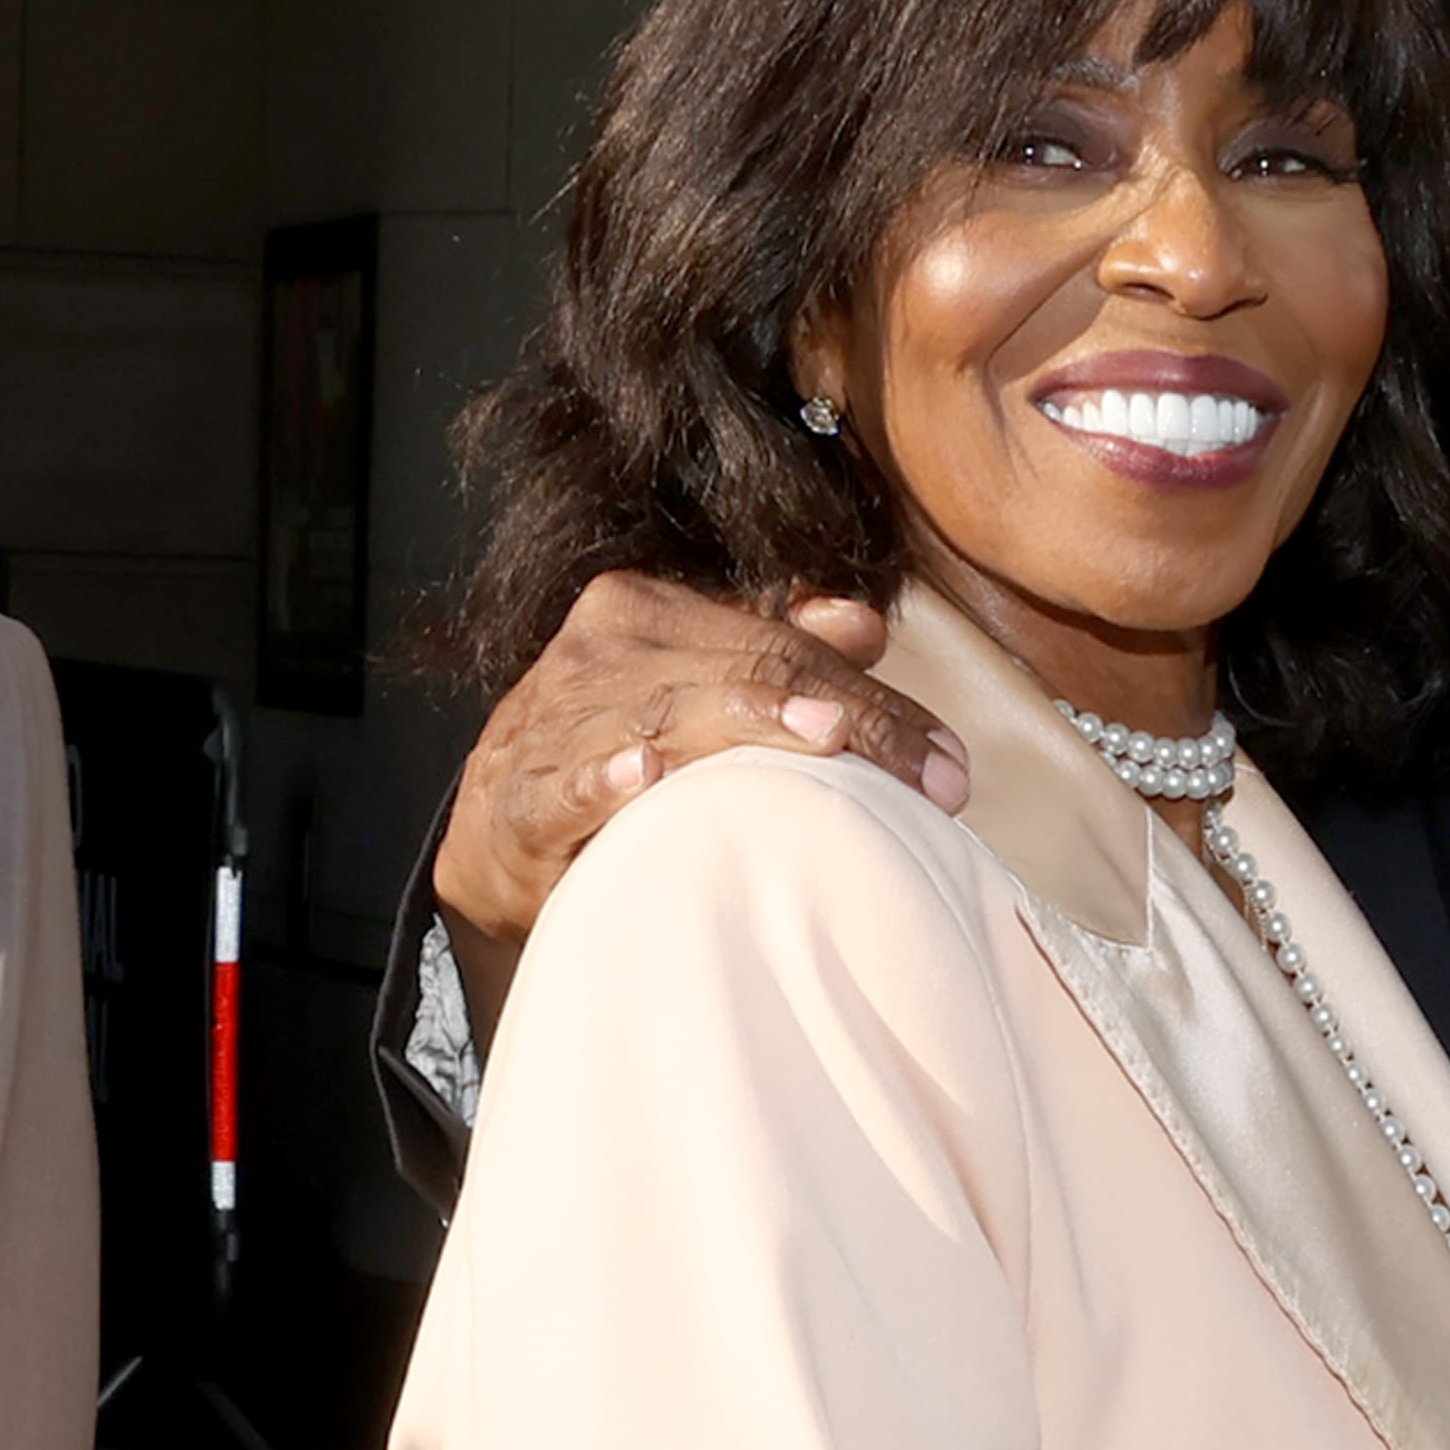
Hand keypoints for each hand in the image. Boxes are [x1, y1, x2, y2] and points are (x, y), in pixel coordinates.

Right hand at [431, 577, 970, 1050]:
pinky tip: (648, 774)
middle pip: (748, 672)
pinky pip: (564, 783)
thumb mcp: (700, 696)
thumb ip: (777, 652)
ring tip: (823, 735)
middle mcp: (604, 647)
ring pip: (669, 714)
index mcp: (651, 613)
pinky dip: (604, 777)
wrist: (499, 837)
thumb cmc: (617, 758)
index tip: (949, 767)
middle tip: (926, 776)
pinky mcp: (518, 796)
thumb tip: (865, 620)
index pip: (785, 644)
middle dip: (851, 722)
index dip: (876, 701)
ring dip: (748, 725)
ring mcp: (556, 717)